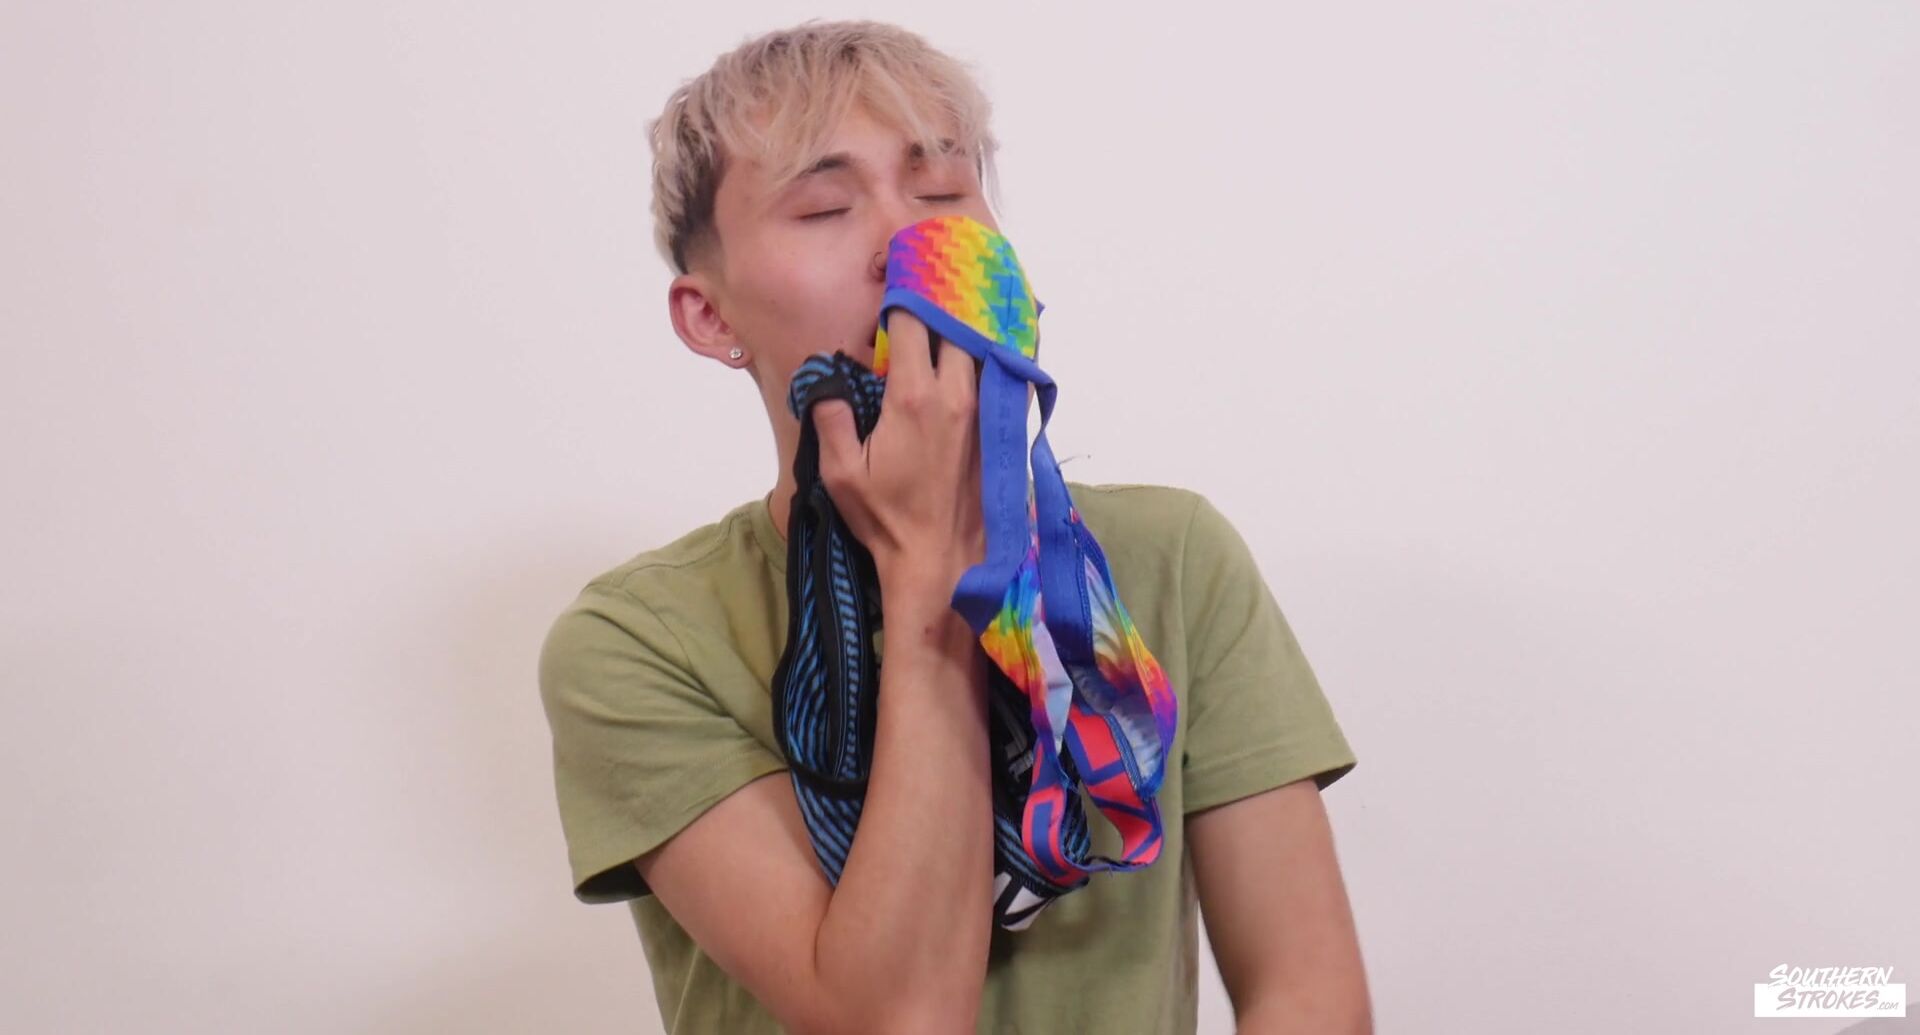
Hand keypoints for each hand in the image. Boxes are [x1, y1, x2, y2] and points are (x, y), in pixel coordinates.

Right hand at [810, 307, 985, 599]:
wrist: (941, 561)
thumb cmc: (888, 519)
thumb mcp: (841, 472)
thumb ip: (830, 418)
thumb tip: (824, 380)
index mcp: (913, 398)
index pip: (911, 325)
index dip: (901, 303)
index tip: (892, 294)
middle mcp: (956, 395)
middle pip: (954, 326)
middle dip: (938, 307)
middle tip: (924, 297)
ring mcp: (983, 411)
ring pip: (981, 347)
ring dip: (965, 329)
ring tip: (952, 314)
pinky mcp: (999, 430)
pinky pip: (1000, 377)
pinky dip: (991, 357)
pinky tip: (984, 349)